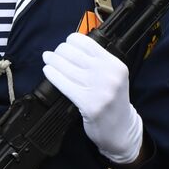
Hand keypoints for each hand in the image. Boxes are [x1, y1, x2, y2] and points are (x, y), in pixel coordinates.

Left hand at [43, 33, 143, 163]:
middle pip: (74, 53)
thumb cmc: (113, 102)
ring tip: (48, 59)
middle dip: (59, 51)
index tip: (66, 44)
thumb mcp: (114, 77)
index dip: (72, 40)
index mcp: (116, 65)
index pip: (88, 43)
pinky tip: (48, 71)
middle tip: (53, 54)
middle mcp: (109, 75)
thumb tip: (71, 47)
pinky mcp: (87, 103)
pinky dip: (52, 74)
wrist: (120, 129)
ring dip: (52, 61)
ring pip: (66, 67)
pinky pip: (63, 83)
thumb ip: (98, 63)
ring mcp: (99, 90)